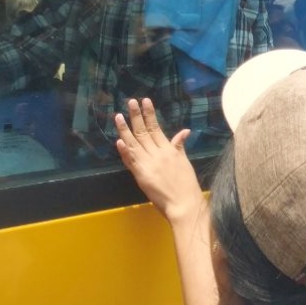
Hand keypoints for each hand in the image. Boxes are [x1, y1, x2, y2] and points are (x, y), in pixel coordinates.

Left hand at [114, 98, 204, 225]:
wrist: (184, 203)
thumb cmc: (186, 184)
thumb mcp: (184, 162)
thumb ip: (179, 146)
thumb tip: (184, 131)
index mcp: (169, 149)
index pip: (156, 127)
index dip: (149, 114)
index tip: (145, 101)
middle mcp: (158, 153)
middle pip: (143, 131)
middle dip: (136, 116)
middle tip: (130, 102)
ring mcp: (149, 164)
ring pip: (134, 143)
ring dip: (125, 129)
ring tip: (118, 116)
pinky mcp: (142, 175)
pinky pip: (131, 161)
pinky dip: (125, 151)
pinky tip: (119, 141)